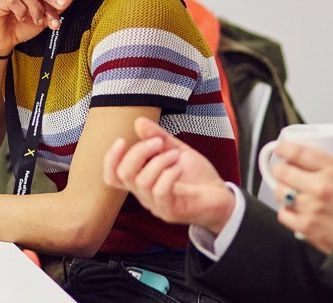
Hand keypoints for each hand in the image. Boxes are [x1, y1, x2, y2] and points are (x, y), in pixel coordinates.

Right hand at [0, 0, 74, 54]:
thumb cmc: (21, 26)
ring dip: (35, 8)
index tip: (63, 4)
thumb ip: (55, 6)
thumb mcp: (44, 17)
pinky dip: (20, 10)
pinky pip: (11, 0)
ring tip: (37, 19)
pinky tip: (21, 18)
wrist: (4, 42)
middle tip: (55, 11)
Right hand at [103, 117, 235, 233]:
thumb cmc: (198, 177)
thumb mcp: (178, 150)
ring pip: (141, 181)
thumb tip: (139, 122)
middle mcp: (144, 195)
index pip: (113, 176)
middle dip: (138, 151)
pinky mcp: (170, 211)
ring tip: (175, 154)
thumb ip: (159, 138)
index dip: (110, 158)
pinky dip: (169, 173)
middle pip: (123, 174)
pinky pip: (160, 191)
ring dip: (159, 160)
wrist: (222, 198)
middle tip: (159, 142)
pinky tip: (180, 166)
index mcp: (142, 180)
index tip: (122, 139)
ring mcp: (156, 205)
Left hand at [272, 145, 332, 254]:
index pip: (300, 153)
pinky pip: (284, 214)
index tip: (282, 148)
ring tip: (288, 188)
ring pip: (281, 192)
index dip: (285, 148)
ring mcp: (311, 208)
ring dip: (282, 188)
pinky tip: (292, 208)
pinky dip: (285, 210)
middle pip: (284, 171)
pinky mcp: (307, 228)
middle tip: (283, 169)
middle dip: (280, 168)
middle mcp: (321, 188)